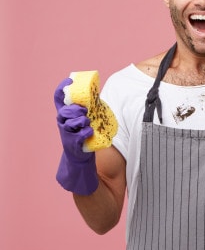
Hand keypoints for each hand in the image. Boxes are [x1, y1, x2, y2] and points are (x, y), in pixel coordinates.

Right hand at [54, 78, 98, 194]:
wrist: (83, 169)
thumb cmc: (88, 141)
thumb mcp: (90, 122)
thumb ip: (92, 109)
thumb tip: (100, 92)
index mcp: (68, 118)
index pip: (60, 100)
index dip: (63, 90)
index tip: (69, 81)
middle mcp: (64, 126)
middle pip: (63, 111)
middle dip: (73, 108)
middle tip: (83, 108)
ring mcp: (67, 138)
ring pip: (67, 124)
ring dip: (78, 120)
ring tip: (86, 120)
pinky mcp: (73, 149)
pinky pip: (75, 138)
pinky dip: (82, 133)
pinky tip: (88, 132)